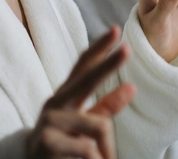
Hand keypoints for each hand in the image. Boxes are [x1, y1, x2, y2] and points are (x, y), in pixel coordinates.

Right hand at [27, 27, 136, 158]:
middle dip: (109, 65)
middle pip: (87, 80)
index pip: (83, 66)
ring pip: (99, 126)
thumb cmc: (64, 145)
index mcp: (66, 95)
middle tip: (127, 49)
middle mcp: (56, 102)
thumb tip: (132, 87)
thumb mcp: (85, 125)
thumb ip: (106, 108)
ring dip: (106, 149)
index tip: (115, 29)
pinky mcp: (46, 141)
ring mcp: (49, 120)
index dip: (98, 48)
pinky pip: (87, 149)